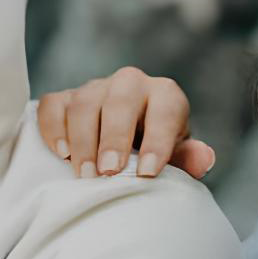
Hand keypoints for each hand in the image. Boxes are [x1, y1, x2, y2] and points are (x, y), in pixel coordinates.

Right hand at [36, 66, 215, 181]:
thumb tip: (204, 158)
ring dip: (83, 140)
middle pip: (119, 100)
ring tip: (85, 175)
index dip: (158, 141)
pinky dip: (53, 128)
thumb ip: (189, 157)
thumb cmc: (153, 151)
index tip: (148, 173)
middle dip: (113, 138)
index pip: (164, 110)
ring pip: (84, 103)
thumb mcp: (176, 156)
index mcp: (164, 95)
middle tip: (109, 173)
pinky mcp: (65, 99)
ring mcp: (95, 89)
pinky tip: (61, 153)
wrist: (125, 141)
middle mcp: (130, 84)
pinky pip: (53, 105)